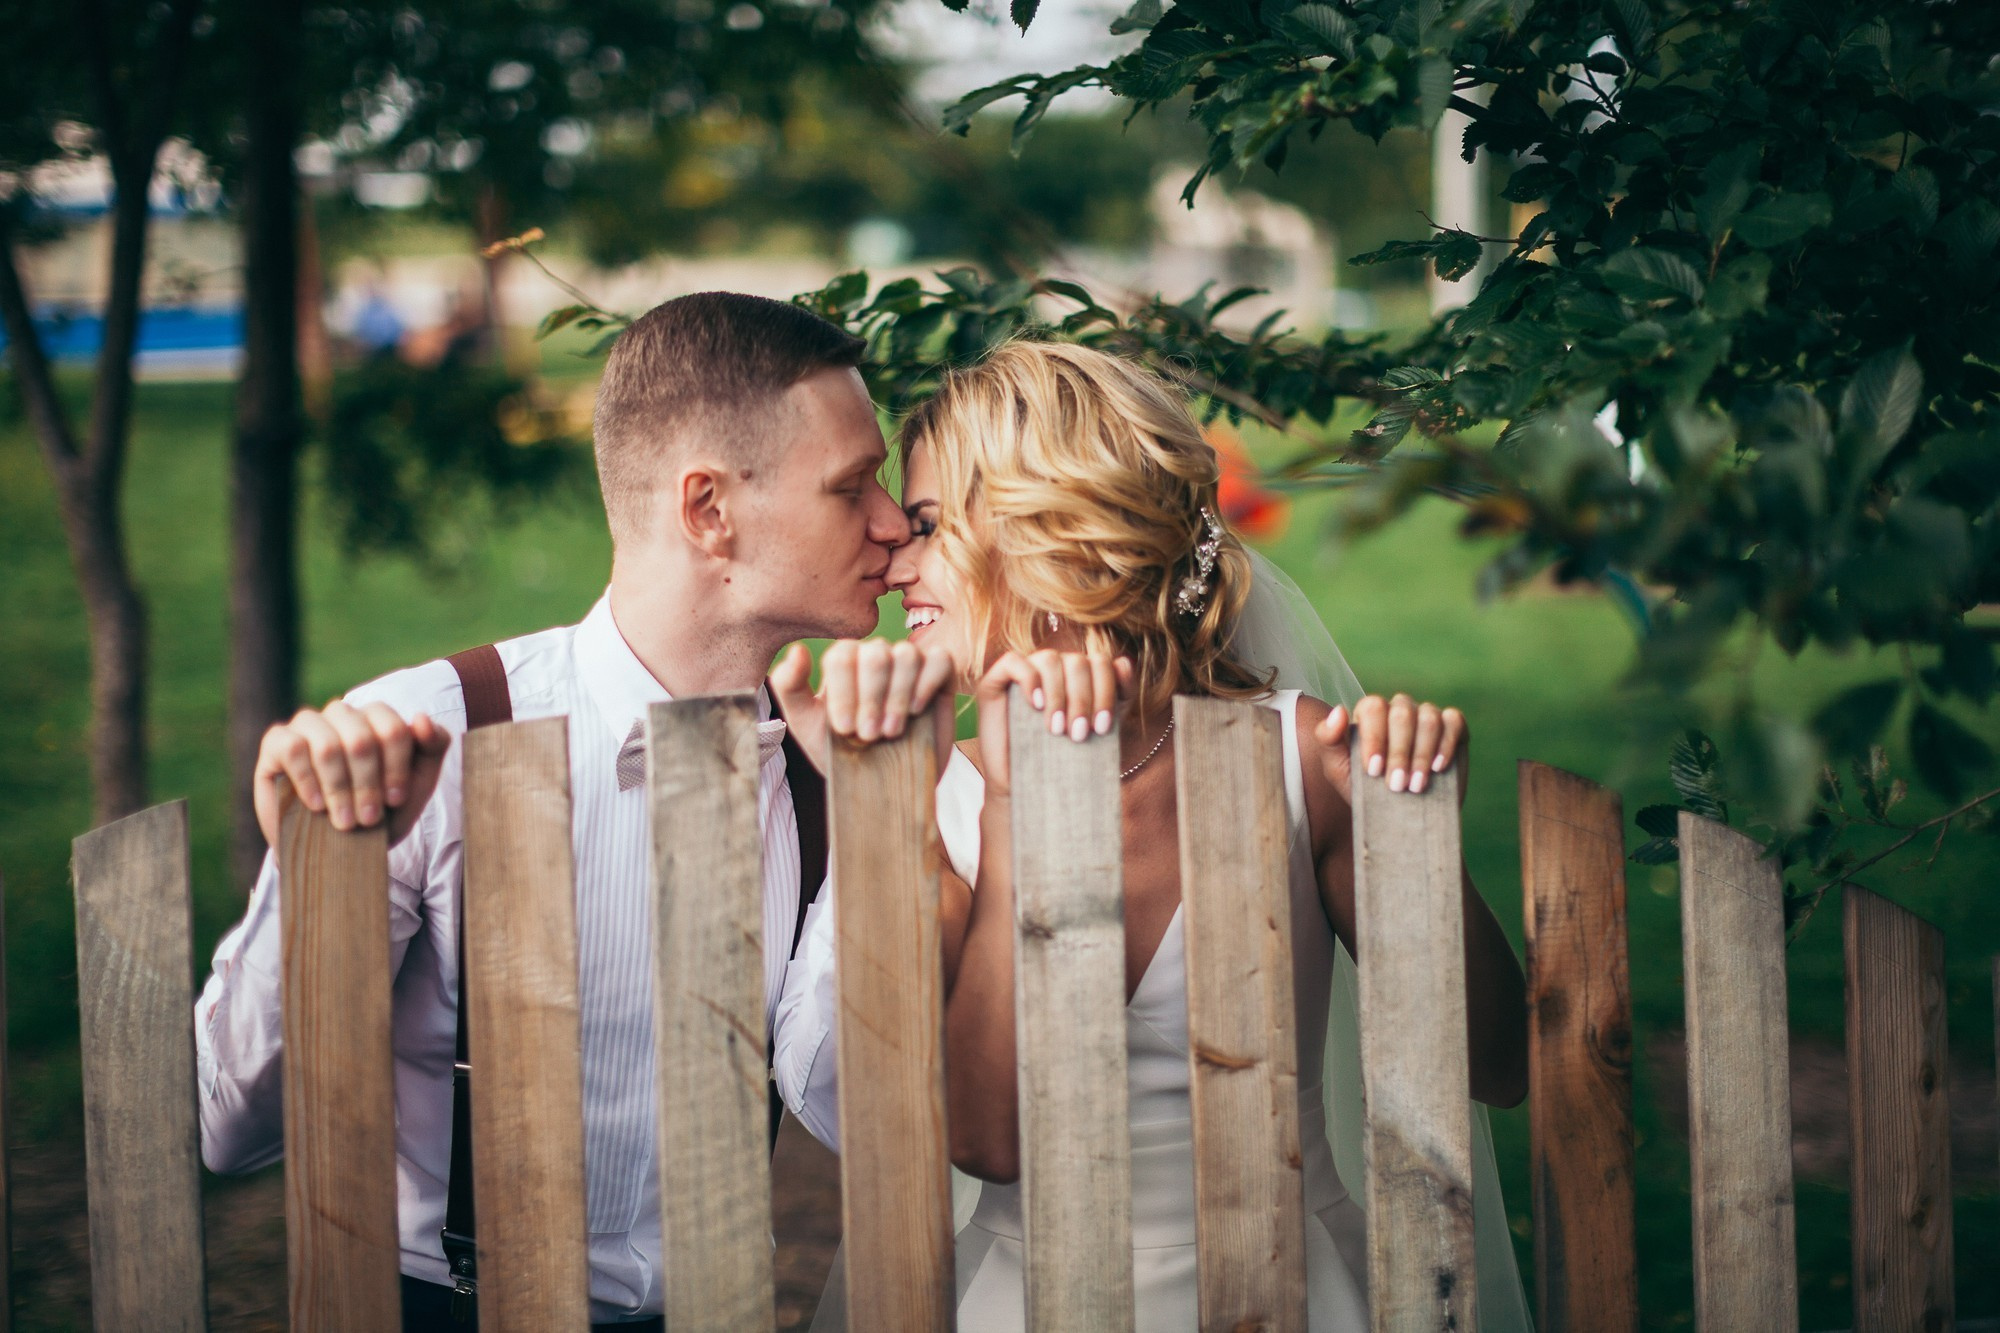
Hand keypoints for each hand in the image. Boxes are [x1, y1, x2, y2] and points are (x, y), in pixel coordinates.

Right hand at [254, 700, 451, 848]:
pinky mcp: (276, 742)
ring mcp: (308, 725)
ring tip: (344, 820)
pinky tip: (317, 805)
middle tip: (368, 818)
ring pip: (327, 744)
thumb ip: (433, 747)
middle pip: (361, 738)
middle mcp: (342, 714)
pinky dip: (308, 781)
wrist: (336, 846)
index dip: (396, 768)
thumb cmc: (379, 811)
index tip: (395, 800)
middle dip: (367, 785)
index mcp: (376, 717)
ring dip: (339, 789)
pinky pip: (293, 748)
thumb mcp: (417, 784)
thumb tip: (421, 718)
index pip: (393, 728)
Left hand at [770, 638, 957, 778]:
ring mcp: (910, 662)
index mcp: (844, 660)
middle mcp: (877, 654)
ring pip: (906, 655)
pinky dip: (926, 684)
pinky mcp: (940, 674)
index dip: (844, 693)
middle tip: (869, 734)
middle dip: (871, 699)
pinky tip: (916, 710)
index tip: (844, 729)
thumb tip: (797, 651)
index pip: (842, 656)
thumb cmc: (842, 751)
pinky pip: (939, 660)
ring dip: (897, 697)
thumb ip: (790, 687)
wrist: (882, 783)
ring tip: (891, 730)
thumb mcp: (806, 724)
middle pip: (874, 654)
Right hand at [972, 648, 1133, 795]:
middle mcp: (1052, 668)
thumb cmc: (1065, 760)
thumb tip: (1123, 662)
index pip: (1100, 662)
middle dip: (1082, 699)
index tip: (1102, 726)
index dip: (1105, 690)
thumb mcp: (1101, 729)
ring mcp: (1024, 673)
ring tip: (1056, 728)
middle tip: (1078, 733)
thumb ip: (1117, 696)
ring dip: (1058, 694)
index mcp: (1077, 675)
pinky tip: (1036, 704)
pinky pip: (1013, 661)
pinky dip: (1029, 679)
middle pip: (1076, 661)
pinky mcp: (995, 681)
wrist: (1028, 790)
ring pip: (1048, 658)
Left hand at [1314, 692, 1466, 801]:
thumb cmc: (1363, 788)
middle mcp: (1399, 709)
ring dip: (1421, 754)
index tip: (1373, 771)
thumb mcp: (1337, 768)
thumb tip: (1339, 710)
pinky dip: (1446, 744)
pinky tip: (1438, 767)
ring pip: (1428, 718)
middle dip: (1399, 752)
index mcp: (1370, 713)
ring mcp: (1427, 715)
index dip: (1374, 738)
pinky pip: (1453, 721)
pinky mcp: (1453, 726)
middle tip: (1396, 785)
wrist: (1397, 817)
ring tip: (1415, 785)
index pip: (1373, 707)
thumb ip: (1328, 738)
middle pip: (1401, 713)